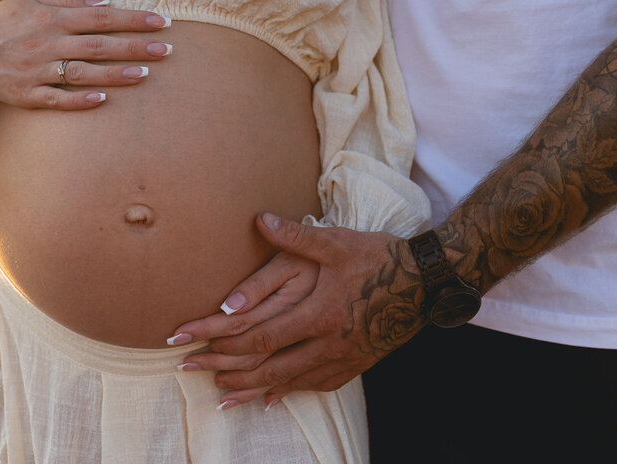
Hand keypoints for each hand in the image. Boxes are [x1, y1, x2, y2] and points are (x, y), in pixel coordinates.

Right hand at [0, 0, 171, 111]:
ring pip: (83, 73)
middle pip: (99, 45)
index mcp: (51, 18)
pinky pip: (56, 99)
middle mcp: (47, 43)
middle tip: (167, 49)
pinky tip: (104, 100)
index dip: (133, 19)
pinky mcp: (26, 94)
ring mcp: (37, 70)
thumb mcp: (30, 0)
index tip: (162, 22)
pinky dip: (79, 101)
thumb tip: (105, 2)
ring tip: (145, 74)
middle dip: (135, 46)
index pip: (101, 17)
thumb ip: (67, 2)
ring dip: (116, 74)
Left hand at [174, 214, 425, 407]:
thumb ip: (296, 235)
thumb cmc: (380, 258)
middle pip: (268, 367)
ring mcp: (343, 358)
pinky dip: (288, 391)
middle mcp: (329, 343)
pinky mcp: (355, 364)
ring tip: (222, 393)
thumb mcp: (337, 242)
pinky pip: (315, 385)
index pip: (261, 336)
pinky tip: (272, 397)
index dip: (222, 341)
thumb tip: (259, 220)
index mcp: (319, 314)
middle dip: (226, 371)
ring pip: (289, 382)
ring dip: (251, 388)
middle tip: (190, 371)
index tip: (191, 342)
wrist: (427, 283)